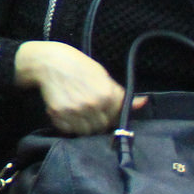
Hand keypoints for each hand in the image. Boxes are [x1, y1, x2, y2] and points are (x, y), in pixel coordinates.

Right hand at [15, 41, 141, 135]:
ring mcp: (75, 110)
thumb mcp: (104, 76)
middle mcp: (92, 104)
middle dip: (97, 122)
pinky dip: (68, 125)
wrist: (49, 61)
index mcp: (107, 95)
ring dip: (83, 126)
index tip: (103, 112)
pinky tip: (67, 113)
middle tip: (89, 112)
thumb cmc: (79, 66)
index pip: (115, 119)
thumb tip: (143, 102)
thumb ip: (122, 94)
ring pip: (85, 131)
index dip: (110, 117)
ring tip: (78, 113)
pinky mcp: (58, 113)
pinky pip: (67, 129)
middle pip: (101, 128)